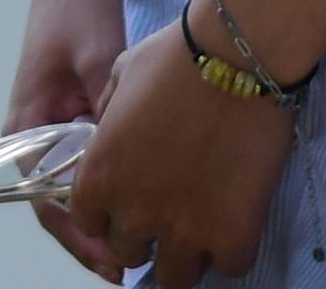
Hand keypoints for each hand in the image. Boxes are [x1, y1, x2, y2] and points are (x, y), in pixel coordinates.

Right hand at [5, 0, 131, 280]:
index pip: (43, 199)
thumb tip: (136, 155)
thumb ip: (111, 105)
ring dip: (114, 220)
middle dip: (100, 241)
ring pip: (85, 189)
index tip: (113, 262)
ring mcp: (63, 127)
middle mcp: (40, 134)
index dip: (78, 237)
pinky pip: (102, 165)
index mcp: (27, 124)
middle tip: (139, 270)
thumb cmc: (76, 7)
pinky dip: (125, 188)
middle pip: (64, 205)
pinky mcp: (87, 116)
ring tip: (153, 250)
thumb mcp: (96, 55)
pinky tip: (156, 203)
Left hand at [51, 20, 292, 287]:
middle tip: (167, 214)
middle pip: (130, 254)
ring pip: (176, 278)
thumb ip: (106, 121)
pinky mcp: (233, 236)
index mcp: (99, 176)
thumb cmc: (173, 58)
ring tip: (200, 230)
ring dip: (184, 257)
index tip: (126, 204)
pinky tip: (234, 224)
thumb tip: (108, 139)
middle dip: (145, 237)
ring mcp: (184, 230)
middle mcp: (134, 211)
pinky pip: (229, 268)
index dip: (107, 214)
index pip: (89, 223)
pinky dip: (231, 252)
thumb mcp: (117, 79)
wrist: (236, 58)